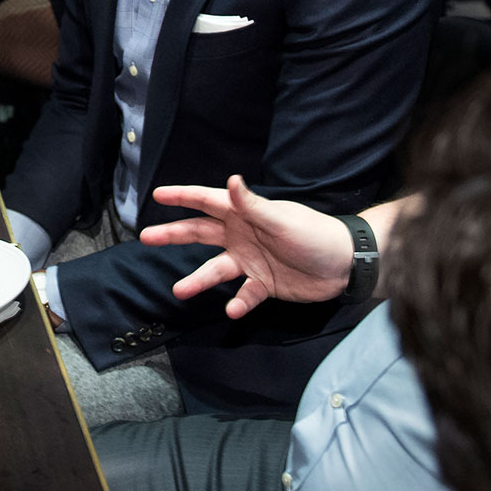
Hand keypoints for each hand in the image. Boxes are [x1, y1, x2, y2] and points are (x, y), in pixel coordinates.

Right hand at [140, 174, 354, 317]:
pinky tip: (232, 310)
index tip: (156, 195)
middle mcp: (241, 236)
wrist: (344, 264)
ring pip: (215, 269)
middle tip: (146, 237)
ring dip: (197, 279)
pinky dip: (237, 303)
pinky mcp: (263, 284)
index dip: (182, 197)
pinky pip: (244, 295)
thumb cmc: (314, 234)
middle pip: (200, 234)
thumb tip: (231, 180)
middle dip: (173, 235)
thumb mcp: (282, 219)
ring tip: (179, 290)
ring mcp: (250, 261)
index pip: (206, 201)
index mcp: (244, 214)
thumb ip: (253, 205)